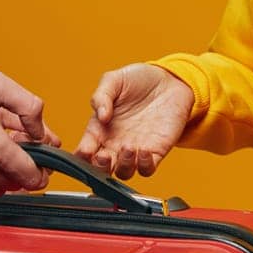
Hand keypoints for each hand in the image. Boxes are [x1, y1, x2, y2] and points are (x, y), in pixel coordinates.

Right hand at [74, 63, 193, 179]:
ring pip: (124, 173)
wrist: (170, 80)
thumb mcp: (115, 80)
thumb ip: (101, 96)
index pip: (85, 150)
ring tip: (128, 148)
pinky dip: (144, 165)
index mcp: (100, 129)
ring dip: (123, 166)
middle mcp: (115, 143)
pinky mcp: (156, 151)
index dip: (82, 155)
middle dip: (99, 168)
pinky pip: (147, 169)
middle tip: (103, 156)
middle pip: (101, 168)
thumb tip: (100, 115)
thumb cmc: (139, 80)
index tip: (85, 150)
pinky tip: (144, 151)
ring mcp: (135, 150)